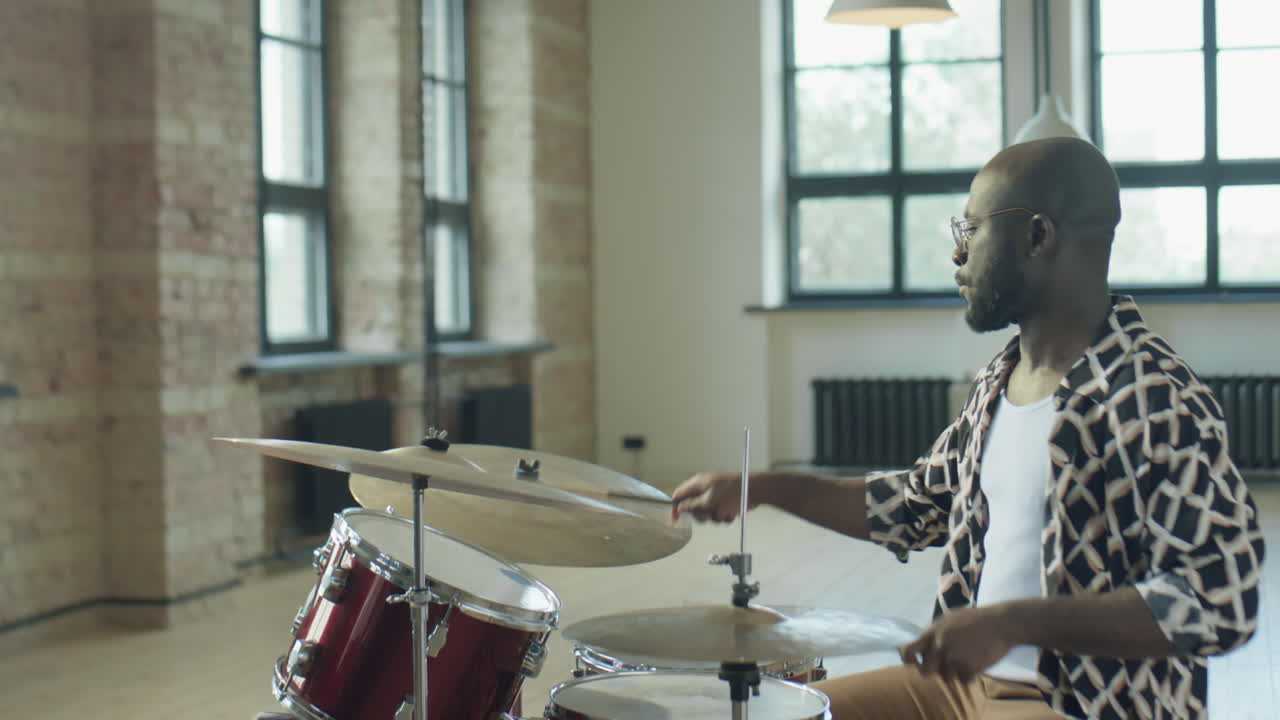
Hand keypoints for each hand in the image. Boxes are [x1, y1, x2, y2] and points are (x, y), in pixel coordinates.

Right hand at [670, 471, 759, 522]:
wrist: (756, 491)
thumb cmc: (734, 492)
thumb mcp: (708, 502)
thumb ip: (692, 506)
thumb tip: (679, 508)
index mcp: (698, 483)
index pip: (679, 495)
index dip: (675, 508)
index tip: (676, 520)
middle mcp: (705, 488)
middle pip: (693, 507)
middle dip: (701, 515)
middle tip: (708, 515)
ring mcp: (715, 495)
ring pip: (707, 512)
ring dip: (715, 517)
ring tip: (725, 512)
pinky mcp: (725, 501)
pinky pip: (719, 513)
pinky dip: (724, 516)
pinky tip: (732, 512)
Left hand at [899, 605, 1021, 684]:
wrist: (1001, 622)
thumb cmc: (976, 619)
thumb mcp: (950, 619)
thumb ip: (935, 632)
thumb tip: (920, 645)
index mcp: (933, 632)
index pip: (908, 651)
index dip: (908, 659)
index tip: (914, 662)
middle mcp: (940, 645)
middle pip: (926, 671)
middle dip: (935, 671)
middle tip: (947, 665)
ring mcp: (954, 657)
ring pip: (947, 678)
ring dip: (956, 672)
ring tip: (969, 656)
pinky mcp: (968, 667)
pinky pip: (964, 681)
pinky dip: (971, 675)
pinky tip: (979, 660)